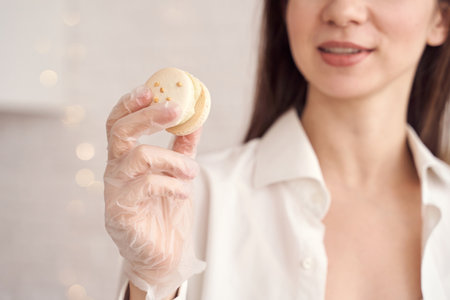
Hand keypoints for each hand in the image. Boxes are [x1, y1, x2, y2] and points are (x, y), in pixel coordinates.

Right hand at [104, 86, 205, 299]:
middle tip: (176, 109)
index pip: (118, 123)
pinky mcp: (119, 212)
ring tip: (192, 171)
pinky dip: (171, 184)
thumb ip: (184, 147)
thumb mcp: (178, 172)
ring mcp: (115, 191)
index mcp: (126, 158)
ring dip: (173, 158)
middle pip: (120, 131)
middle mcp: (115, 170)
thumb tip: (197, 117)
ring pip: (138, 156)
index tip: (151, 88)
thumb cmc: (167, 211)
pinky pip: (146, 186)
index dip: (130, 103)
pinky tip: (183, 191)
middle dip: (148, 115)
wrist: (164, 254)